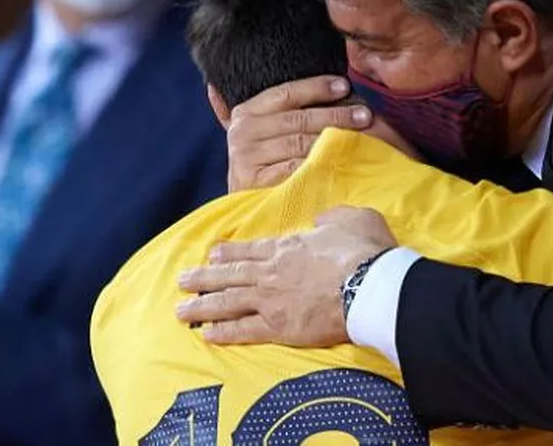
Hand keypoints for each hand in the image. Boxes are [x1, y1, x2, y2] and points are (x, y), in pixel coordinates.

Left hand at [175, 207, 396, 345]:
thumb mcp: (352, 219)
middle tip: (181, 282)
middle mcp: (272, 273)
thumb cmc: (364, 251)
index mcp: (288, 247)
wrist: (371, 286)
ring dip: (202, 306)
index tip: (211, 254)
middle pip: (230, 276)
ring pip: (228, 303)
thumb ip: (332, 218)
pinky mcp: (279, 328)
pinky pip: (244, 331)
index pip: (250, 250)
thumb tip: (322, 221)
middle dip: (203, 279)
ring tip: (181, 310)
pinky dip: (224, 332)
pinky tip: (207, 334)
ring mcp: (271, 301)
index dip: (229, 252)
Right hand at [225, 76, 372, 191]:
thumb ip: (289, 111)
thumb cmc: (266, 162)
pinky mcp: (252, 181)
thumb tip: (335, 91)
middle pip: (297, 118)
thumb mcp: (269, 132)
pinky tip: (337, 162)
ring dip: (332, 140)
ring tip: (359, 138)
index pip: (286, 93)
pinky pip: (293, 169)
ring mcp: (245, 157)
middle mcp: (242, 130)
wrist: (245, 204)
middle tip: (364, 115)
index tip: (345, 86)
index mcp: (247, 111)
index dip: (316, 87)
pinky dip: (317, 165)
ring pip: (298, 143)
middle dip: (335, 115)